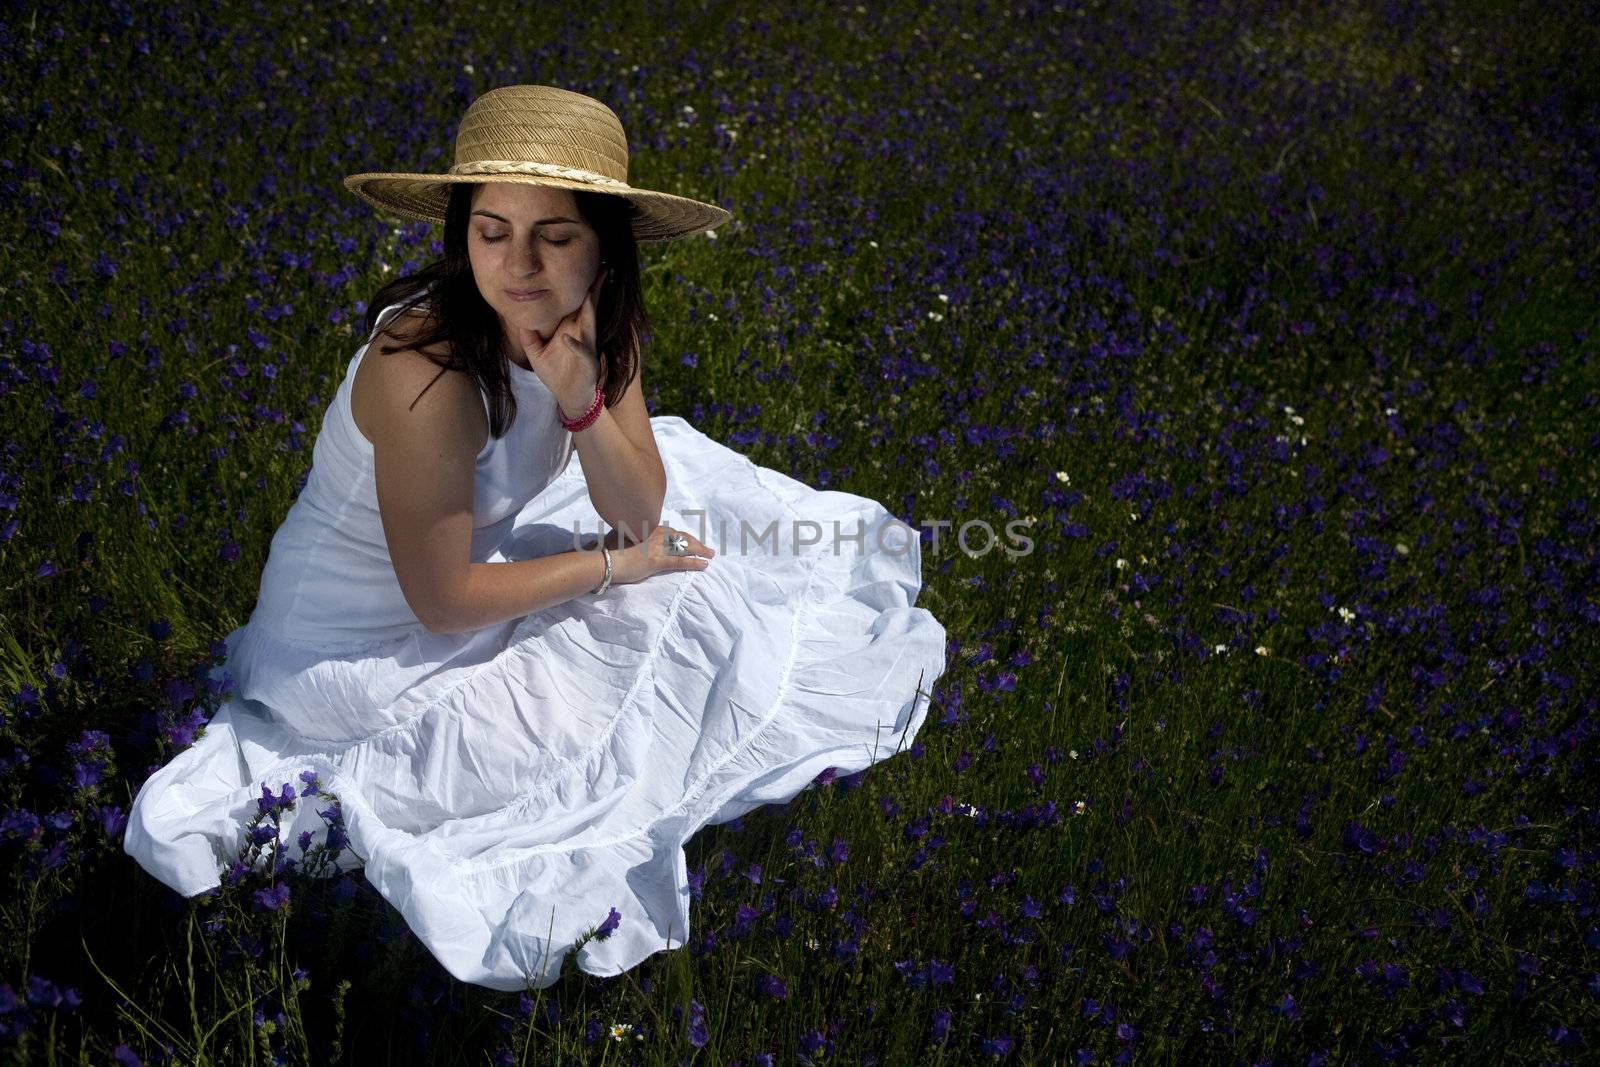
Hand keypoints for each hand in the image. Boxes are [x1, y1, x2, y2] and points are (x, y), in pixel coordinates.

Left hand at [516, 267, 607, 415]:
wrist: (568, 396)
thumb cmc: (556, 373)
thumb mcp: (536, 352)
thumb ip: (528, 335)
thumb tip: (515, 318)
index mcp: (571, 327)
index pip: (576, 302)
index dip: (579, 285)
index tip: (581, 266)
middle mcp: (581, 332)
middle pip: (589, 306)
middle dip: (594, 288)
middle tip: (600, 268)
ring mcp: (586, 346)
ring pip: (590, 323)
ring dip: (589, 309)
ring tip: (588, 293)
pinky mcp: (587, 362)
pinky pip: (582, 351)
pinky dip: (575, 344)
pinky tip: (567, 337)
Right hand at [601, 523, 714, 585]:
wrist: (605, 561)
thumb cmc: (612, 552)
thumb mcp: (624, 538)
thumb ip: (633, 536)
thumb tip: (634, 538)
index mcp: (649, 529)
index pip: (673, 532)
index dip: (685, 537)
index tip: (693, 541)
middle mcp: (656, 535)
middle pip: (682, 537)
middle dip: (696, 542)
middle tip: (707, 549)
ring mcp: (657, 548)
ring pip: (685, 548)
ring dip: (700, 551)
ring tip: (711, 555)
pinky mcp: (657, 561)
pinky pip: (680, 562)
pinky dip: (694, 562)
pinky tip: (704, 564)